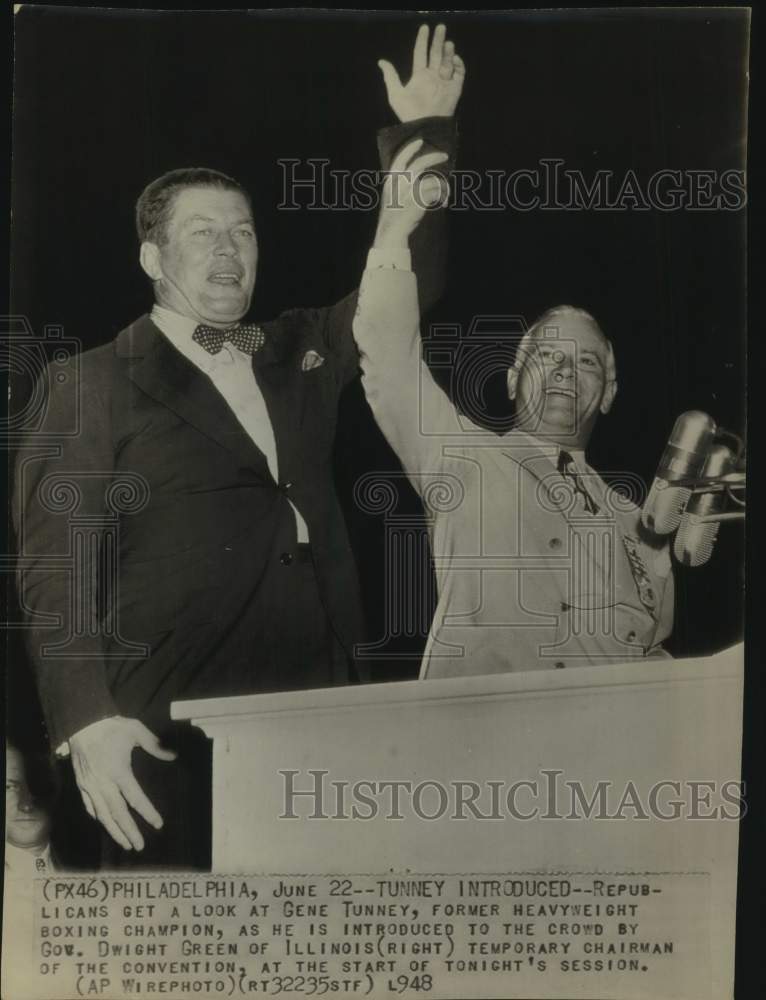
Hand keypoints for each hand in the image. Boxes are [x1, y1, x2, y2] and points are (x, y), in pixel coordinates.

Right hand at [69, 716, 176, 850]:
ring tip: (125, 844)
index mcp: (118, 770)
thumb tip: (174, 755)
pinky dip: (98, 817)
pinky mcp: (81, 784)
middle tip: (140, 846)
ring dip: (114, 831)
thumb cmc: (111, 726)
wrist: (82, 722)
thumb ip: (155, 744)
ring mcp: (90, 785)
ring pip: (102, 814)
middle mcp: (103, 782)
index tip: (158, 824)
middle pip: (117, 813)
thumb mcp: (136, 730)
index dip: (147, 812)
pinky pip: (89, 805)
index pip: (135, 798)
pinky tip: (105, 824)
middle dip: (129, 831)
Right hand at [374, 138, 449, 248]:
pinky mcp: (418, 200)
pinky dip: (443, 197)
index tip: (420, 141)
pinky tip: (444, 204)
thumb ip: (403, 187)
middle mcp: (399, 183)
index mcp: (391, 181)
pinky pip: (436, 192)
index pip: (400, 158)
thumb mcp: (393, 199)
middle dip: (433, 157)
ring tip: (446, 195)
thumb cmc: (393, 218)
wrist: (391, 234)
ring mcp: (409, 191)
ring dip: (443, 187)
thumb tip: (423, 179)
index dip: (410, 148)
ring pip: (432, 180)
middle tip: (444, 156)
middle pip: (420, 164)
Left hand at [378, 23, 464, 122]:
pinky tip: (454, 59)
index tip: (425, 28)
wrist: (425, 126)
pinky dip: (458, 65)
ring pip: (448, 61)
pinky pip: (459, 73)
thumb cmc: (409, 112)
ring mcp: (444, 82)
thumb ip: (390, 76)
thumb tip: (381, 61)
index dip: (422, 40)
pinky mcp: (455, 89)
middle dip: (438, 40)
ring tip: (447, 43)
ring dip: (448, 51)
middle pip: (436, 53)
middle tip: (441, 27)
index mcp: (419, 76)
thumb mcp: (395, 93)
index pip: (421, 53)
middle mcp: (432, 76)